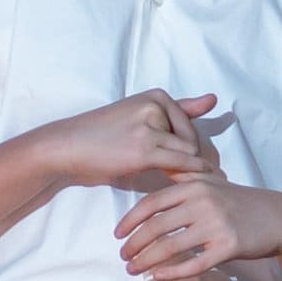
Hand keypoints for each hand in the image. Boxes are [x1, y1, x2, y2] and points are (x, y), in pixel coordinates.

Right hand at [28, 91, 227, 192]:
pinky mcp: (144, 150)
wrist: (67, 146)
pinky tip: (179, 184)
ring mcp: (150, 128)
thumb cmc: (105, 134)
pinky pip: (180, 165)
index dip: (186, 148)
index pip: (190, 126)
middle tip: (171, 174)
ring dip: (184, 171)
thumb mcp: (141, 115)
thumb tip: (214, 99)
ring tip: (170, 180)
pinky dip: (185, 176)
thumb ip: (180, 110)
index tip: (175, 162)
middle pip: (192, 141)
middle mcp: (156, 106)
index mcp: (158, 96)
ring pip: (188, 154)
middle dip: (187, 160)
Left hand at [114, 173, 281, 280]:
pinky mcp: (229, 246)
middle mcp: (204, 202)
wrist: (280, 218)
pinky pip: (194, 263)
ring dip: (146, 260)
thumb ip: (185, 177)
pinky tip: (159, 276)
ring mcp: (217, 225)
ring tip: (134, 269)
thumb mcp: (214, 183)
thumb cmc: (242, 202)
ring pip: (170, 246)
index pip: (152, 203)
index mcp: (195, 186)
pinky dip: (173, 272)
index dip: (130, 221)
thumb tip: (157, 167)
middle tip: (124, 256)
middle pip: (156, 226)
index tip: (118, 234)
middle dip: (134, 244)